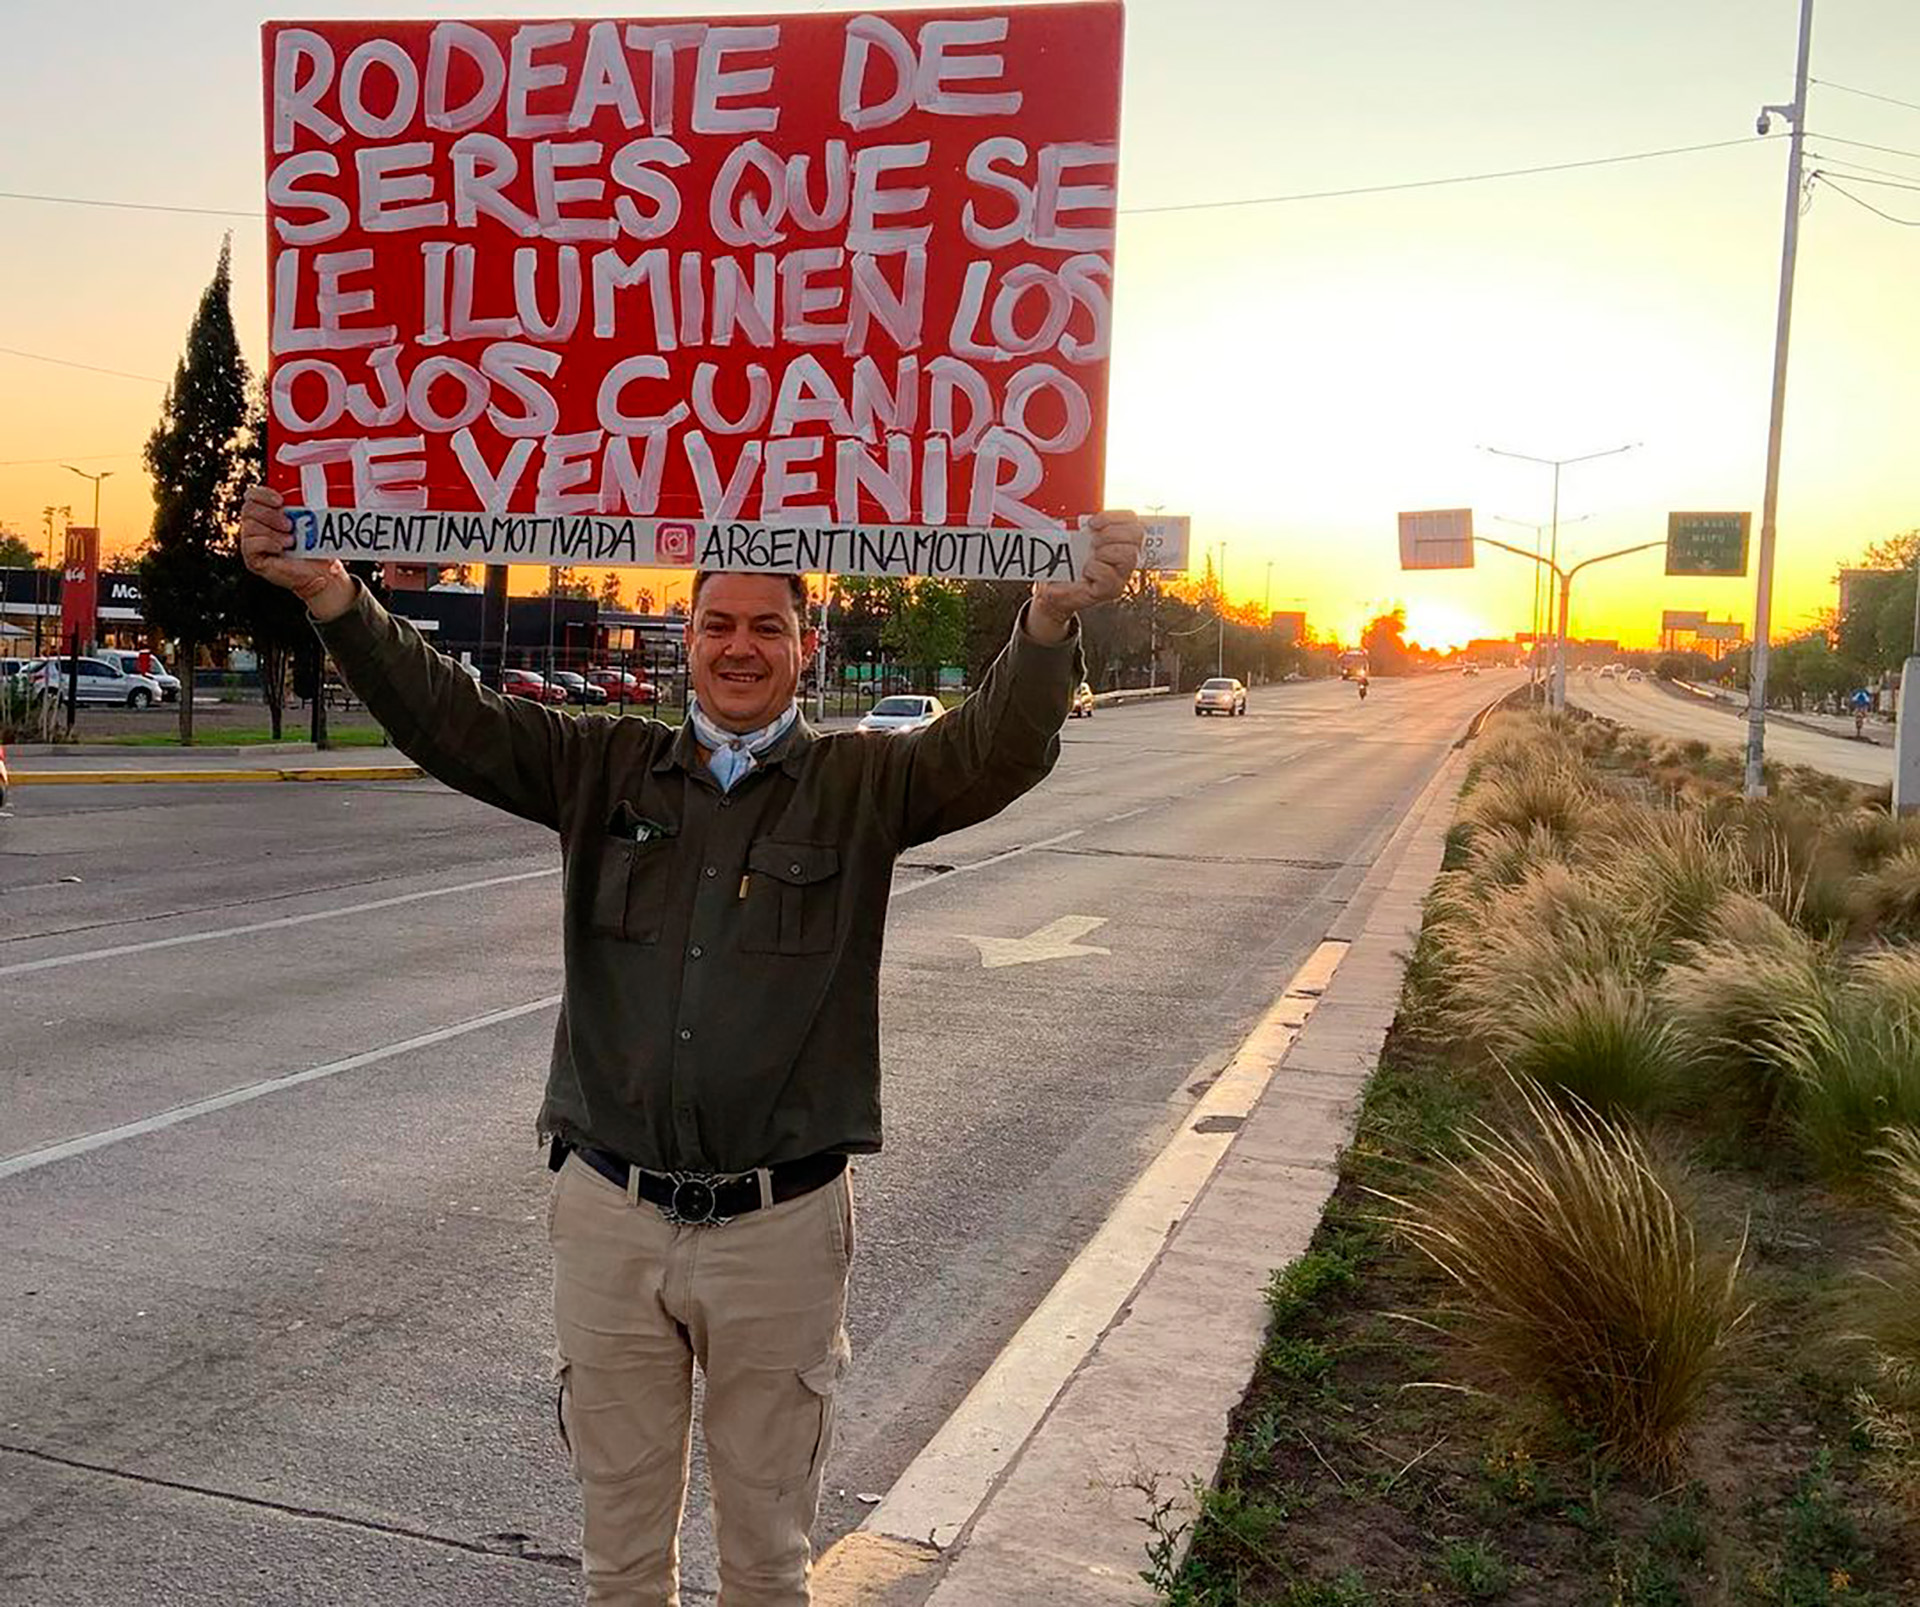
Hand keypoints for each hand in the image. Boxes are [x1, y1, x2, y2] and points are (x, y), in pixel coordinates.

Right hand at [239, 485, 353, 620]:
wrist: (322, 572)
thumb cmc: (316, 547)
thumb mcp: (311, 523)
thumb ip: (303, 506)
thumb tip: (309, 487)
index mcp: (267, 512)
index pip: (252, 495)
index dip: (263, 494)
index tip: (280, 500)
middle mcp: (255, 525)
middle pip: (248, 509)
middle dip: (269, 515)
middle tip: (289, 525)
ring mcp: (252, 542)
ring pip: (249, 526)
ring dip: (272, 532)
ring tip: (291, 541)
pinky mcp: (253, 559)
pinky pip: (250, 544)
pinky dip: (267, 543)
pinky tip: (281, 548)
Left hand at [1030, 511, 1142, 640]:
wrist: (1055, 588)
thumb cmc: (1066, 564)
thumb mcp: (1074, 539)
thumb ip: (1083, 526)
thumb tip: (1082, 520)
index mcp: (1120, 539)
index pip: (1132, 520)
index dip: (1114, 517)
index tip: (1092, 522)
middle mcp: (1126, 556)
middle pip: (1137, 535)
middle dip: (1111, 533)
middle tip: (1093, 542)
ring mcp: (1122, 574)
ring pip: (1129, 555)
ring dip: (1106, 551)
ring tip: (1091, 557)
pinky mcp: (1112, 590)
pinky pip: (1108, 575)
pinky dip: (1094, 570)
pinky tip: (1086, 572)